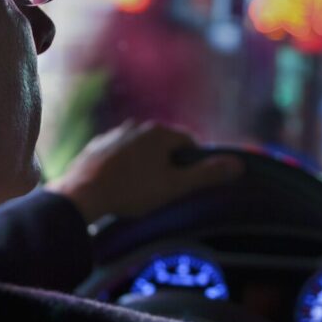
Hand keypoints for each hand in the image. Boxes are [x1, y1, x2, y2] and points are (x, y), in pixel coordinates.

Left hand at [45, 120, 243, 223]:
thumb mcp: (174, 186)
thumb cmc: (132, 191)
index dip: (193, 163)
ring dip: (146, 164)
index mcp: (160, 132)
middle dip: (168, 163)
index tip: (187, 183)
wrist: (83, 195)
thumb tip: (239, 164)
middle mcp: (137, 126)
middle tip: (166, 189)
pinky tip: (121, 185)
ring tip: (142, 189)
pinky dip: (124, 166)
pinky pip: (119, 154)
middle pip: (164, 144)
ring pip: (140, 149)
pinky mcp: (97, 147)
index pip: (189, 143)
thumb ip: (206, 175)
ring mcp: (114, 135)